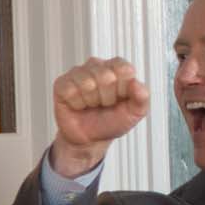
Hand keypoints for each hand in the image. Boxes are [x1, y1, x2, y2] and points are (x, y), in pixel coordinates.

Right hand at [49, 57, 151, 177]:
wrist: (90, 138)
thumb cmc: (112, 121)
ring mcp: (78, 73)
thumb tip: (136, 83)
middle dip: (106, 98)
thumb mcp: (134, 113)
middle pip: (105, 76)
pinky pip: (70, 90)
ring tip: (91, 105)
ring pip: (87, 83)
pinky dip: (76, 104)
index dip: (122, 89)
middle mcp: (97, 65)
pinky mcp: (61, 83)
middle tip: (103, 104)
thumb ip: (142, 98)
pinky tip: (78, 106)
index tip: (119, 99)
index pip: (123, 69)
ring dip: (90, 101)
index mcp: (117, 67)